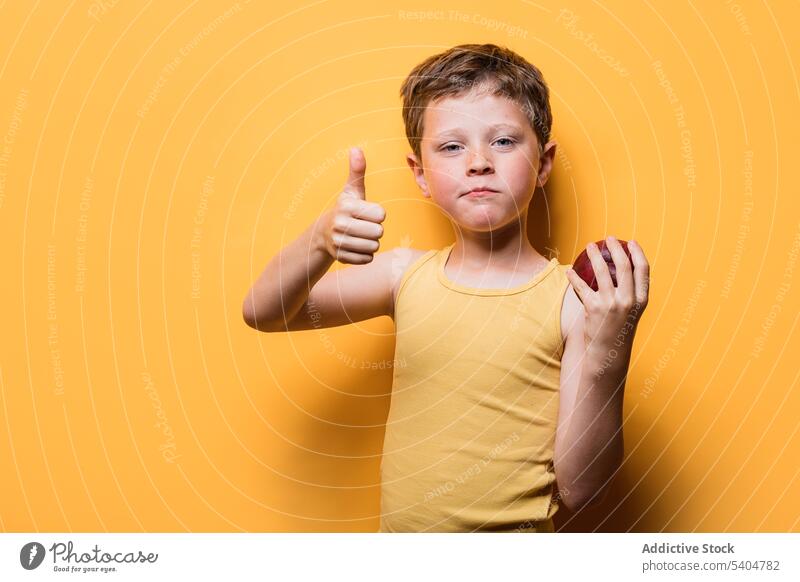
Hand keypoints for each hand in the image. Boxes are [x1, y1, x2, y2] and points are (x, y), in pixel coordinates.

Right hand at [318, 147, 385, 263]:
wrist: (323, 234)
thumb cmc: (345, 210)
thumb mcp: (351, 191)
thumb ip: (357, 171)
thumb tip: (356, 149)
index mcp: (346, 206)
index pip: (381, 214)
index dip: (378, 214)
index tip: (367, 213)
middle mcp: (340, 224)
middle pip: (379, 232)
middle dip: (375, 230)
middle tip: (364, 226)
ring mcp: (339, 242)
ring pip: (374, 247)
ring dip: (371, 243)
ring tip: (359, 236)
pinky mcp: (341, 257)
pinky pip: (367, 259)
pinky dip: (365, 255)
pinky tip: (355, 247)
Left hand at [565, 236, 649, 352]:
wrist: (607, 353)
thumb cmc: (618, 329)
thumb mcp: (631, 312)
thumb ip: (630, 293)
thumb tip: (621, 269)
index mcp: (641, 300)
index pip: (643, 270)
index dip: (638, 253)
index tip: (631, 241)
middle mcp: (629, 301)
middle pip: (624, 266)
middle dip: (616, 248)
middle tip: (608, 238)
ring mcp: (611, 304)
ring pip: (602, 271)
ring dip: (594, 255)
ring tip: (589, 246)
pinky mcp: (594, 308)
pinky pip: (582, 287)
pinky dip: (574, 277)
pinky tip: (569, 271)